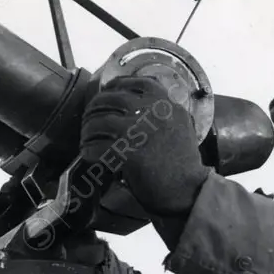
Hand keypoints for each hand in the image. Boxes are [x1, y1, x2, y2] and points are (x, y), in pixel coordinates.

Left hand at [80, 75, 208, 216]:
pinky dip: (89, 150)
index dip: (117, 84)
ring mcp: (139, 132)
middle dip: (95, 106)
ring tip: (85, 138)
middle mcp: (152, 113)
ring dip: (88, 129)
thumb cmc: (185, 164)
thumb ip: (166, 114)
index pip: (138, 83)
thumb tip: (144, 107)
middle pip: (113, 99)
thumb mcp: (182, 128)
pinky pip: (98, 147)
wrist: (189, 190)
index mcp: (167, 105)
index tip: (107, 91)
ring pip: (101, 121)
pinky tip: (88, 154)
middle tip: (89, 117)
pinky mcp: (128, 153)